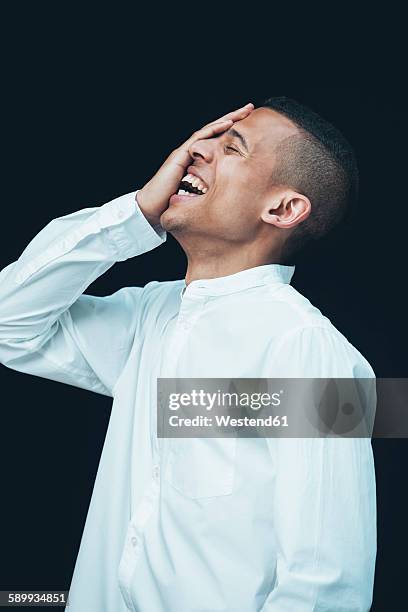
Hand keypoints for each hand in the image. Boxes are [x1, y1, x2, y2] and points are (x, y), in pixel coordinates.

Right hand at [136, 102, 254, 225]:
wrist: (152, 207)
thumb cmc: (171, 204)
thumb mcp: (198, 195)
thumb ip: (209, 188)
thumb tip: (228, 193)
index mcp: (195, 160)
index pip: (216, 141)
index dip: (231, 132)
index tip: (248, 125)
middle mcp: (190, 152)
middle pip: (214, 131)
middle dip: (233, 118)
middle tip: (250, 108)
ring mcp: (184, 151)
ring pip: (209, 129)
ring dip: (227, 118)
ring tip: (243, 110)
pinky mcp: (180, 155)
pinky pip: (199, 138)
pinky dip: (214, 129)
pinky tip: (227, 123)